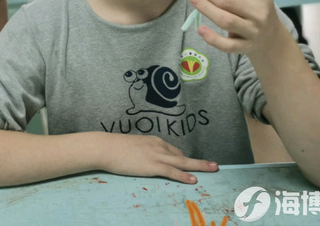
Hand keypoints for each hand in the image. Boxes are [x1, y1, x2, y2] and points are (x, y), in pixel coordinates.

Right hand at [103, 134, 217, 183]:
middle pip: (182, 155)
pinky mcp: (153, 166)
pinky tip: (193, 180)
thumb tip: (143, 157)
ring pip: (182, 162)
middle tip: (214, 165)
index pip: (172, 150)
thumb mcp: (132, 145)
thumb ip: (142, 150)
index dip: (182, 158)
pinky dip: (183, 176)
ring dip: (199, 166)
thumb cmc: (114, 147)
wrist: (106, 147)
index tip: (189, 163)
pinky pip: (172, 171)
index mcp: (153, 140)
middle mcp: (158, 146)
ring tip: (213, 169)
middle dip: (198, 161)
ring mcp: (156, 156)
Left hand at [187, 0, 288, 56]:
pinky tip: (200, 29)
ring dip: (206, 8)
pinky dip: (212, 38)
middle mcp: (260, 12)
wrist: (271, 38)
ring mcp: (254, 31)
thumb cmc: (253, 9)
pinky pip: (227, 45)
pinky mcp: (246, 47)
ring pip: (225, 20)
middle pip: (227, 0)